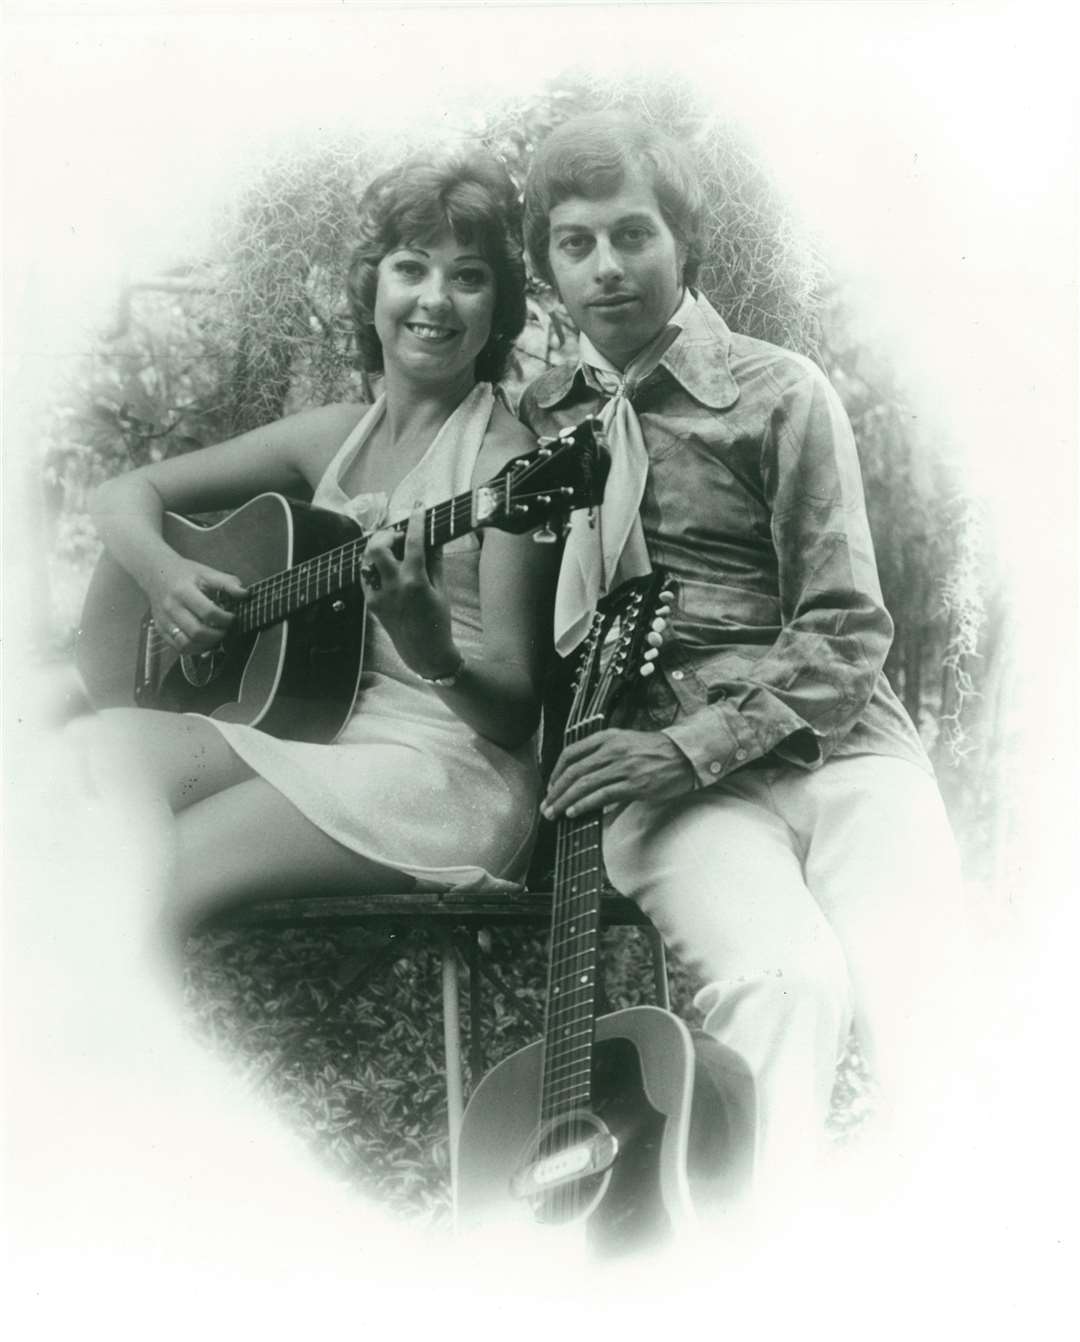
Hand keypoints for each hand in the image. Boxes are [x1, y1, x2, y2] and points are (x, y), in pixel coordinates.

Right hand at [148, 555, 246, 651]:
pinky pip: (178, 647)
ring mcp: (164, 621)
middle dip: (218, 635)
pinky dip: (195, 649)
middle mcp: (171, 608)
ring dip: (206, 645)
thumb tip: (246, 594)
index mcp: (183, 591)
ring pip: (186, 644)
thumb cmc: (184, 573)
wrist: (155, 573)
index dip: (225, 619)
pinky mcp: (161, 630)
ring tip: (216, 636)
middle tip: (226, 630)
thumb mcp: (206, 572)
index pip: (208, 612)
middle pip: (197, 631)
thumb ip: (227, 582)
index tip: (233, 617)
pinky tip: (204, 642)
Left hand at [360, 508, 458, 676]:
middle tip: (398, 535)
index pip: (413, 541)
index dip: (416, 520)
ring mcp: (378, 596)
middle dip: (386, 533)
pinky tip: (386, 568)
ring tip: (391, 549)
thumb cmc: (439, 621)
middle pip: (377, 547)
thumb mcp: (442, 589)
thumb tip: (433, 537)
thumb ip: (435, 561)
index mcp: (415, 582)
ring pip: (366, 560)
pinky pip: (366, 577)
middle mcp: (393, 587)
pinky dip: (373, 566)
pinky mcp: (371, 603)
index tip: (419, 508)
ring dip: (377, 549)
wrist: (424, 652)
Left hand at [541, 729, 695, 819]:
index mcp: (607, 737)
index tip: (551, 786)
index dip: (556, 771)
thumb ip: (603, 755)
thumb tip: (583, 779)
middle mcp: (612, 750)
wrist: (685, 755)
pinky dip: (584, 804)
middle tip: (546, 805)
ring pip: (584, 784)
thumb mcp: (625, 742)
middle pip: (574, 771)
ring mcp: (623, 767)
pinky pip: (602, 795)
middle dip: (555, 791)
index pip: (571, 752)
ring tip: (554, 813)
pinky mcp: (634, 785)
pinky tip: (573, 812)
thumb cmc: (655, 751)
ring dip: (564, 801)